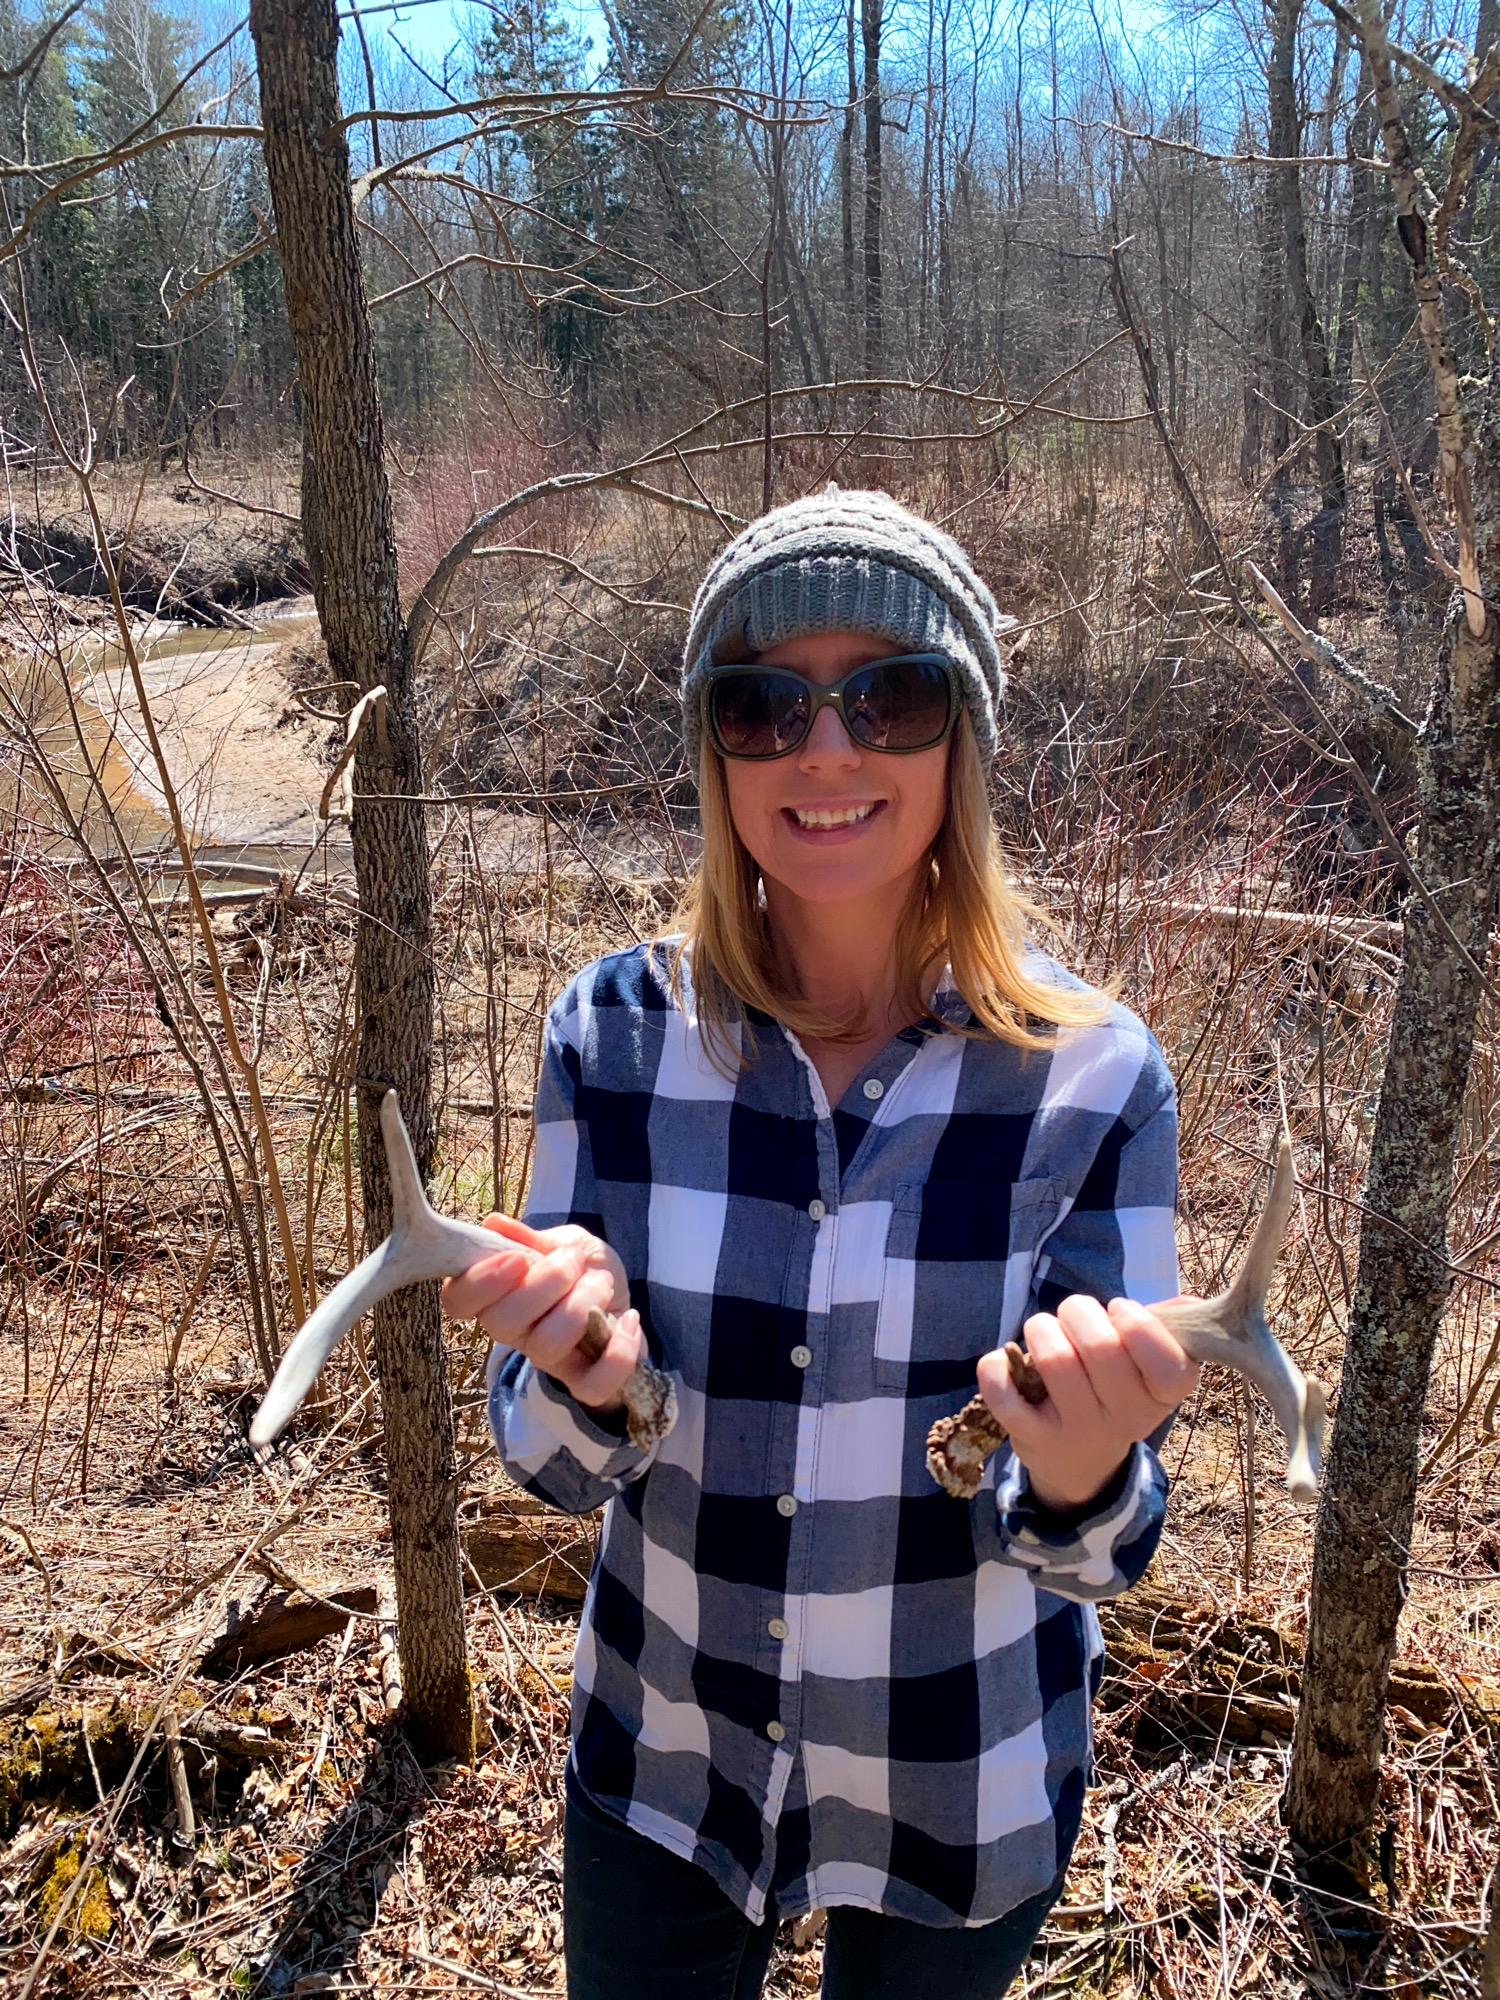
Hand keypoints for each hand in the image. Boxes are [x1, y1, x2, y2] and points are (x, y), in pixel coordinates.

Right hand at [440, 1215, 642, 1412]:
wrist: (625, 1300)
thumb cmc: (585, 1271)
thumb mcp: (564, 1243)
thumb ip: (532, 1239)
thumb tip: (493, 1224)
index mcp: (498, 1294)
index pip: (458, 1300)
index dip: (481, 1281)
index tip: (518, 1259)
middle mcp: (515, 1332)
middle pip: (502, 1322)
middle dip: (545, 1283)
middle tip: (572, 1262)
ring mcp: (548, 1360)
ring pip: (547, 1345)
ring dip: (582, 1305)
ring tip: (602, 1284)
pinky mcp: (585, 1383)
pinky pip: (593, 1386)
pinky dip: (618, 1352)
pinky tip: (629, 1318)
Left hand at [976, 1295, 1200, 1512]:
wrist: (1082, 1461)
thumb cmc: (1115, 1390)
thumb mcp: (1148, 1367)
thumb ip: (1166, 1329)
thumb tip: (1190, 1305)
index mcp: (1163, 1395)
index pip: (1166, 1361)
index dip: (1138, 1324)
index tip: (1120, 1312)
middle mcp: (1128, 1418)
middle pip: (1101, 1348)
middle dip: (1078, 1312)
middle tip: (1074, 1315)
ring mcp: (1080, 1432)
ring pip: (1055, 1361)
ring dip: (1041, 1329)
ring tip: (1043, 1332)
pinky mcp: (1034, 1439)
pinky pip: (1004, 1394)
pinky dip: (996, 1367)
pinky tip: (1007, 1362)